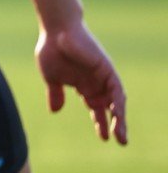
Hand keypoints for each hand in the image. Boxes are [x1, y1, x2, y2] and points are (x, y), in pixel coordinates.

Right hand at [37, 21, 127, 144]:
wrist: (56, 31)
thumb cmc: (51, 50)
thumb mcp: (52, 78)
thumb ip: (56, 94)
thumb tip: (55, 111)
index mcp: (83, 85)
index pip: (96, 108)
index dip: (100, 122)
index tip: (103, 138)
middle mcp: (96, 82)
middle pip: (109, 107)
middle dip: (114, 124)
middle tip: (119, 142)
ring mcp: (103, 76)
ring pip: (116, 101)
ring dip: (120, 118)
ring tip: (121, 136)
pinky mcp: (107, 69)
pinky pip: (117, 89)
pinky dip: (118, 103)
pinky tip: (118, 115)